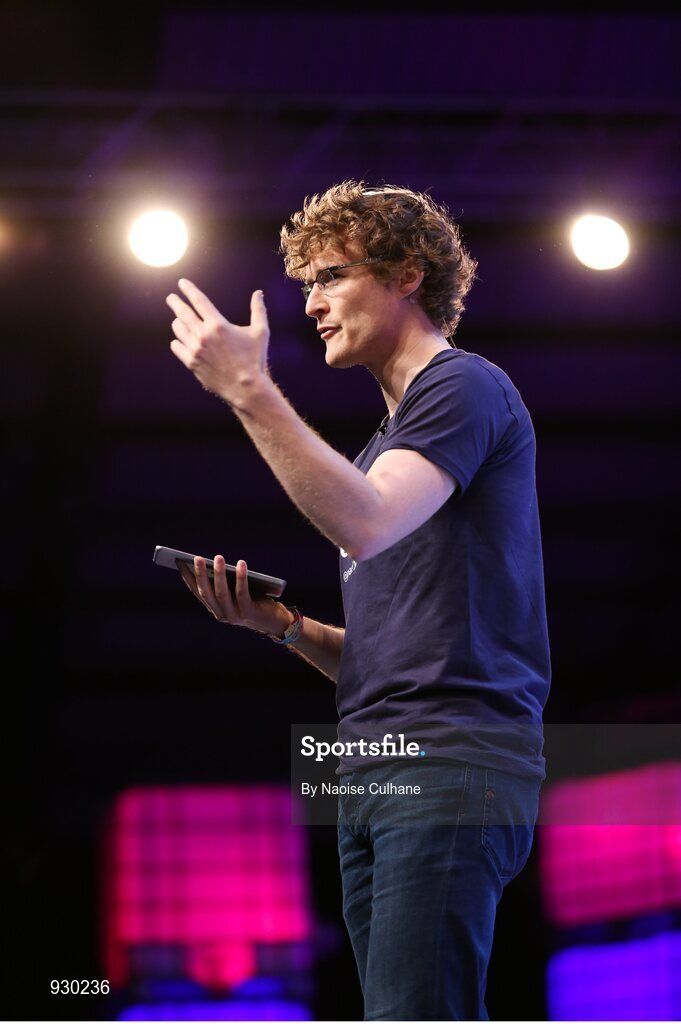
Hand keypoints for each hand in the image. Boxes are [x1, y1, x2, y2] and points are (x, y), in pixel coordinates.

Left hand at [167, 279, 268, 404]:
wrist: (246, 388)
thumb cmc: (255, 359)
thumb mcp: (260, 332)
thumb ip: (258, 310)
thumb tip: (258, 293)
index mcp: (218, 325)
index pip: (199, 301)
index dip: (189, 290)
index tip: (182, 283)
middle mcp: (203, 335)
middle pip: (182, 312)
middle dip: (175, 302)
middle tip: (171, 298)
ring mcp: (195, 350)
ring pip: (178, 329)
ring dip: (178, 322)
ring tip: (179, 320)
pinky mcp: (191, 363)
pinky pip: (177, 347)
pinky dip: (177, 341)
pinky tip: (179, 340)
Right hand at [178, 555, 292, 636]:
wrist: (275, 622)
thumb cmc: (255, 602)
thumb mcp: (236, 592)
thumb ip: (226, 583)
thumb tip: (215, 562)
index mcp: (216, 609)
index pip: (198, 592)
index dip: (188, 577)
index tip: (180, 562)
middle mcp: (222, 614)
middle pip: (207, 593)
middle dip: (200, 574)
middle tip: (196, 557)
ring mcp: (234, 615)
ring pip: (222, 593)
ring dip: (219, 574)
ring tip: (218, 557)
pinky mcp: (248, 613)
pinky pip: (242, 593)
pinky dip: (241, 578)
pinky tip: (241, 564)